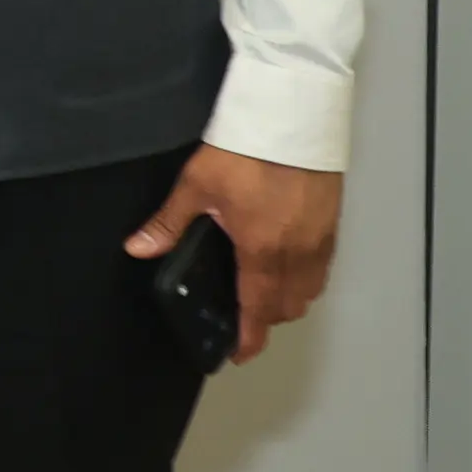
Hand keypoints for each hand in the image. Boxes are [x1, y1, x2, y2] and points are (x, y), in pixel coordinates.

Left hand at [127, 143, 343, 363]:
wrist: (293, 118)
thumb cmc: (246, 151)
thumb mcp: (196, 185)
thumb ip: (169, 223)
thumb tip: (140, 248)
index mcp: (263, 251)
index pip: (258, 309)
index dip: (249, 338)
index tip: (239, 353)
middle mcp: (298, 252)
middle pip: (289, 305)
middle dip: (267, 318)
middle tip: (244, 317)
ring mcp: (320, 238)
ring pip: (310, 288)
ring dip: (290, 299)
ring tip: (264, 292)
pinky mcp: (332, 221)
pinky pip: (322, 265)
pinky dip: (306, 275)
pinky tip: (287, 261)